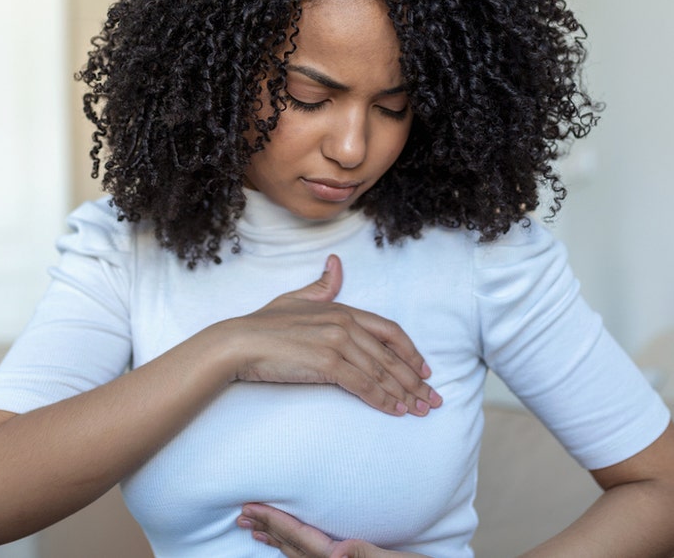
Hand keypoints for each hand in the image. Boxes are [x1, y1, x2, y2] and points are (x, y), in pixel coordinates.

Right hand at [215, 254, 441, 416]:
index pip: (390, 331)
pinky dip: (382, 400)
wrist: (240, 342)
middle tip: (432, 400)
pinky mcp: (327, 364)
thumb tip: (336, 263)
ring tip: (418, 410)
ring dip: (403, 394)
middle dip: (415, 381)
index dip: (411, 352)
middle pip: (391, 356)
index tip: (425, 370)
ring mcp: (337, 343)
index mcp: (342, 309)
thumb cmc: (264, 324)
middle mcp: (345, 324)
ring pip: (381, 373)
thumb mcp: (296, 298)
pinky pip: (363, 386)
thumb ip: (322, 285)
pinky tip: (394, 410)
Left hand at [237, 503, 428, 557]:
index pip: (301, 539)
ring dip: (275, 540)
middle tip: (241, 514)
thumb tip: (337, 554)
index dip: (275, 522)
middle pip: (293, 548)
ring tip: (253, 528)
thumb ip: (366, 555)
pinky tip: (288, 545)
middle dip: (267, 530)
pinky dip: (294, 549)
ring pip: (298, 555)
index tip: (252, 508)